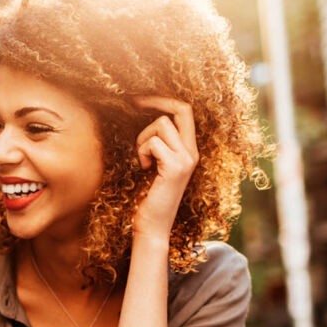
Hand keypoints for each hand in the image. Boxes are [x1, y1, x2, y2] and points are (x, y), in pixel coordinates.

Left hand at [131, 96, 198, 238]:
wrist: (152, 226)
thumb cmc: (146, 196)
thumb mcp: (153, 163)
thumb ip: (156, 142)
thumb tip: (139, 113)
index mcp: (189, 150)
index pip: (185, 111)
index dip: (163, 100)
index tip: (140, 99)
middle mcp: (192, 152)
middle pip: (181, 109)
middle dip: (155, 101)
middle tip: (133, 102)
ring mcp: (186, 159)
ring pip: (161, 124)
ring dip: (143, 138)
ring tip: (142, 159)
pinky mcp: (176, 168)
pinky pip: (153, 143)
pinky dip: (142, 152)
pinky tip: (144, 168)